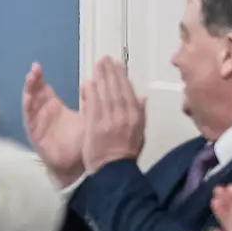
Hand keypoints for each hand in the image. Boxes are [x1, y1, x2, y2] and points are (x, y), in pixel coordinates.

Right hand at [23, 62, 85, 186]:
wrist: (80, 166)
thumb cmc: (83, 144)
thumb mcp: (90, 117)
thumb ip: (90, 102)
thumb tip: (91, 82)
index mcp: (54, 108)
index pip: (45, 89)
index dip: (41, 78)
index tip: (40, 65)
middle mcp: (43, 113)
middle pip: (34, 93)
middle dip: (33, 80)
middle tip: (35, 67)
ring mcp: (37, 122)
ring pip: (30, 102)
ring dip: (29, 89)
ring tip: (30, 76)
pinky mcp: (34, 133)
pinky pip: (29, 117)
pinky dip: (28, 105)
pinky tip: (29, 96)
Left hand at [80, 57, 146, 172]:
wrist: (114, 171)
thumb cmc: (126, 153)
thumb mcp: (140, 133)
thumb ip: (141, 113)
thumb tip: (143, 96)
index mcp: (136, 117)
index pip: (129, 91)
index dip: (122, 77)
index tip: (117, 65)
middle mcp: (125, 116)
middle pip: (117, 89)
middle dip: (110, 72)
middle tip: (104, 59)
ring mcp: (110, 120)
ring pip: (105, 94)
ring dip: (101, 78)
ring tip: (97, 65)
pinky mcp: (95, 126)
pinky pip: (93, 105)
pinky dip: (91, 93)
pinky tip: (88, 82)